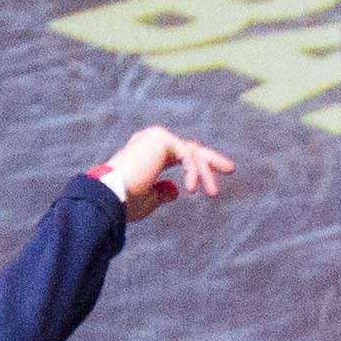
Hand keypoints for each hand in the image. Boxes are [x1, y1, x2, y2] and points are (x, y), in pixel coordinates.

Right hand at [96, 127, 233, 214]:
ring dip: (205, 172)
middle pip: (190, 149)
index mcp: (147, 154)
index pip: (179, 155)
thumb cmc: (123, 202)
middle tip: (231, 169)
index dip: (198, 167)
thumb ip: (162, 192)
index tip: (208, 185)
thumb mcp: (148, 200)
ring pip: (191, 152)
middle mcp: (151, 141)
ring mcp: (155, 137)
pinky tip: (193, 188)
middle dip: (210, 160)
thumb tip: (176, 190)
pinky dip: (193, 171)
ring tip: (213, 193)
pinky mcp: (160, 138)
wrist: (109, 196)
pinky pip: (186, 154)